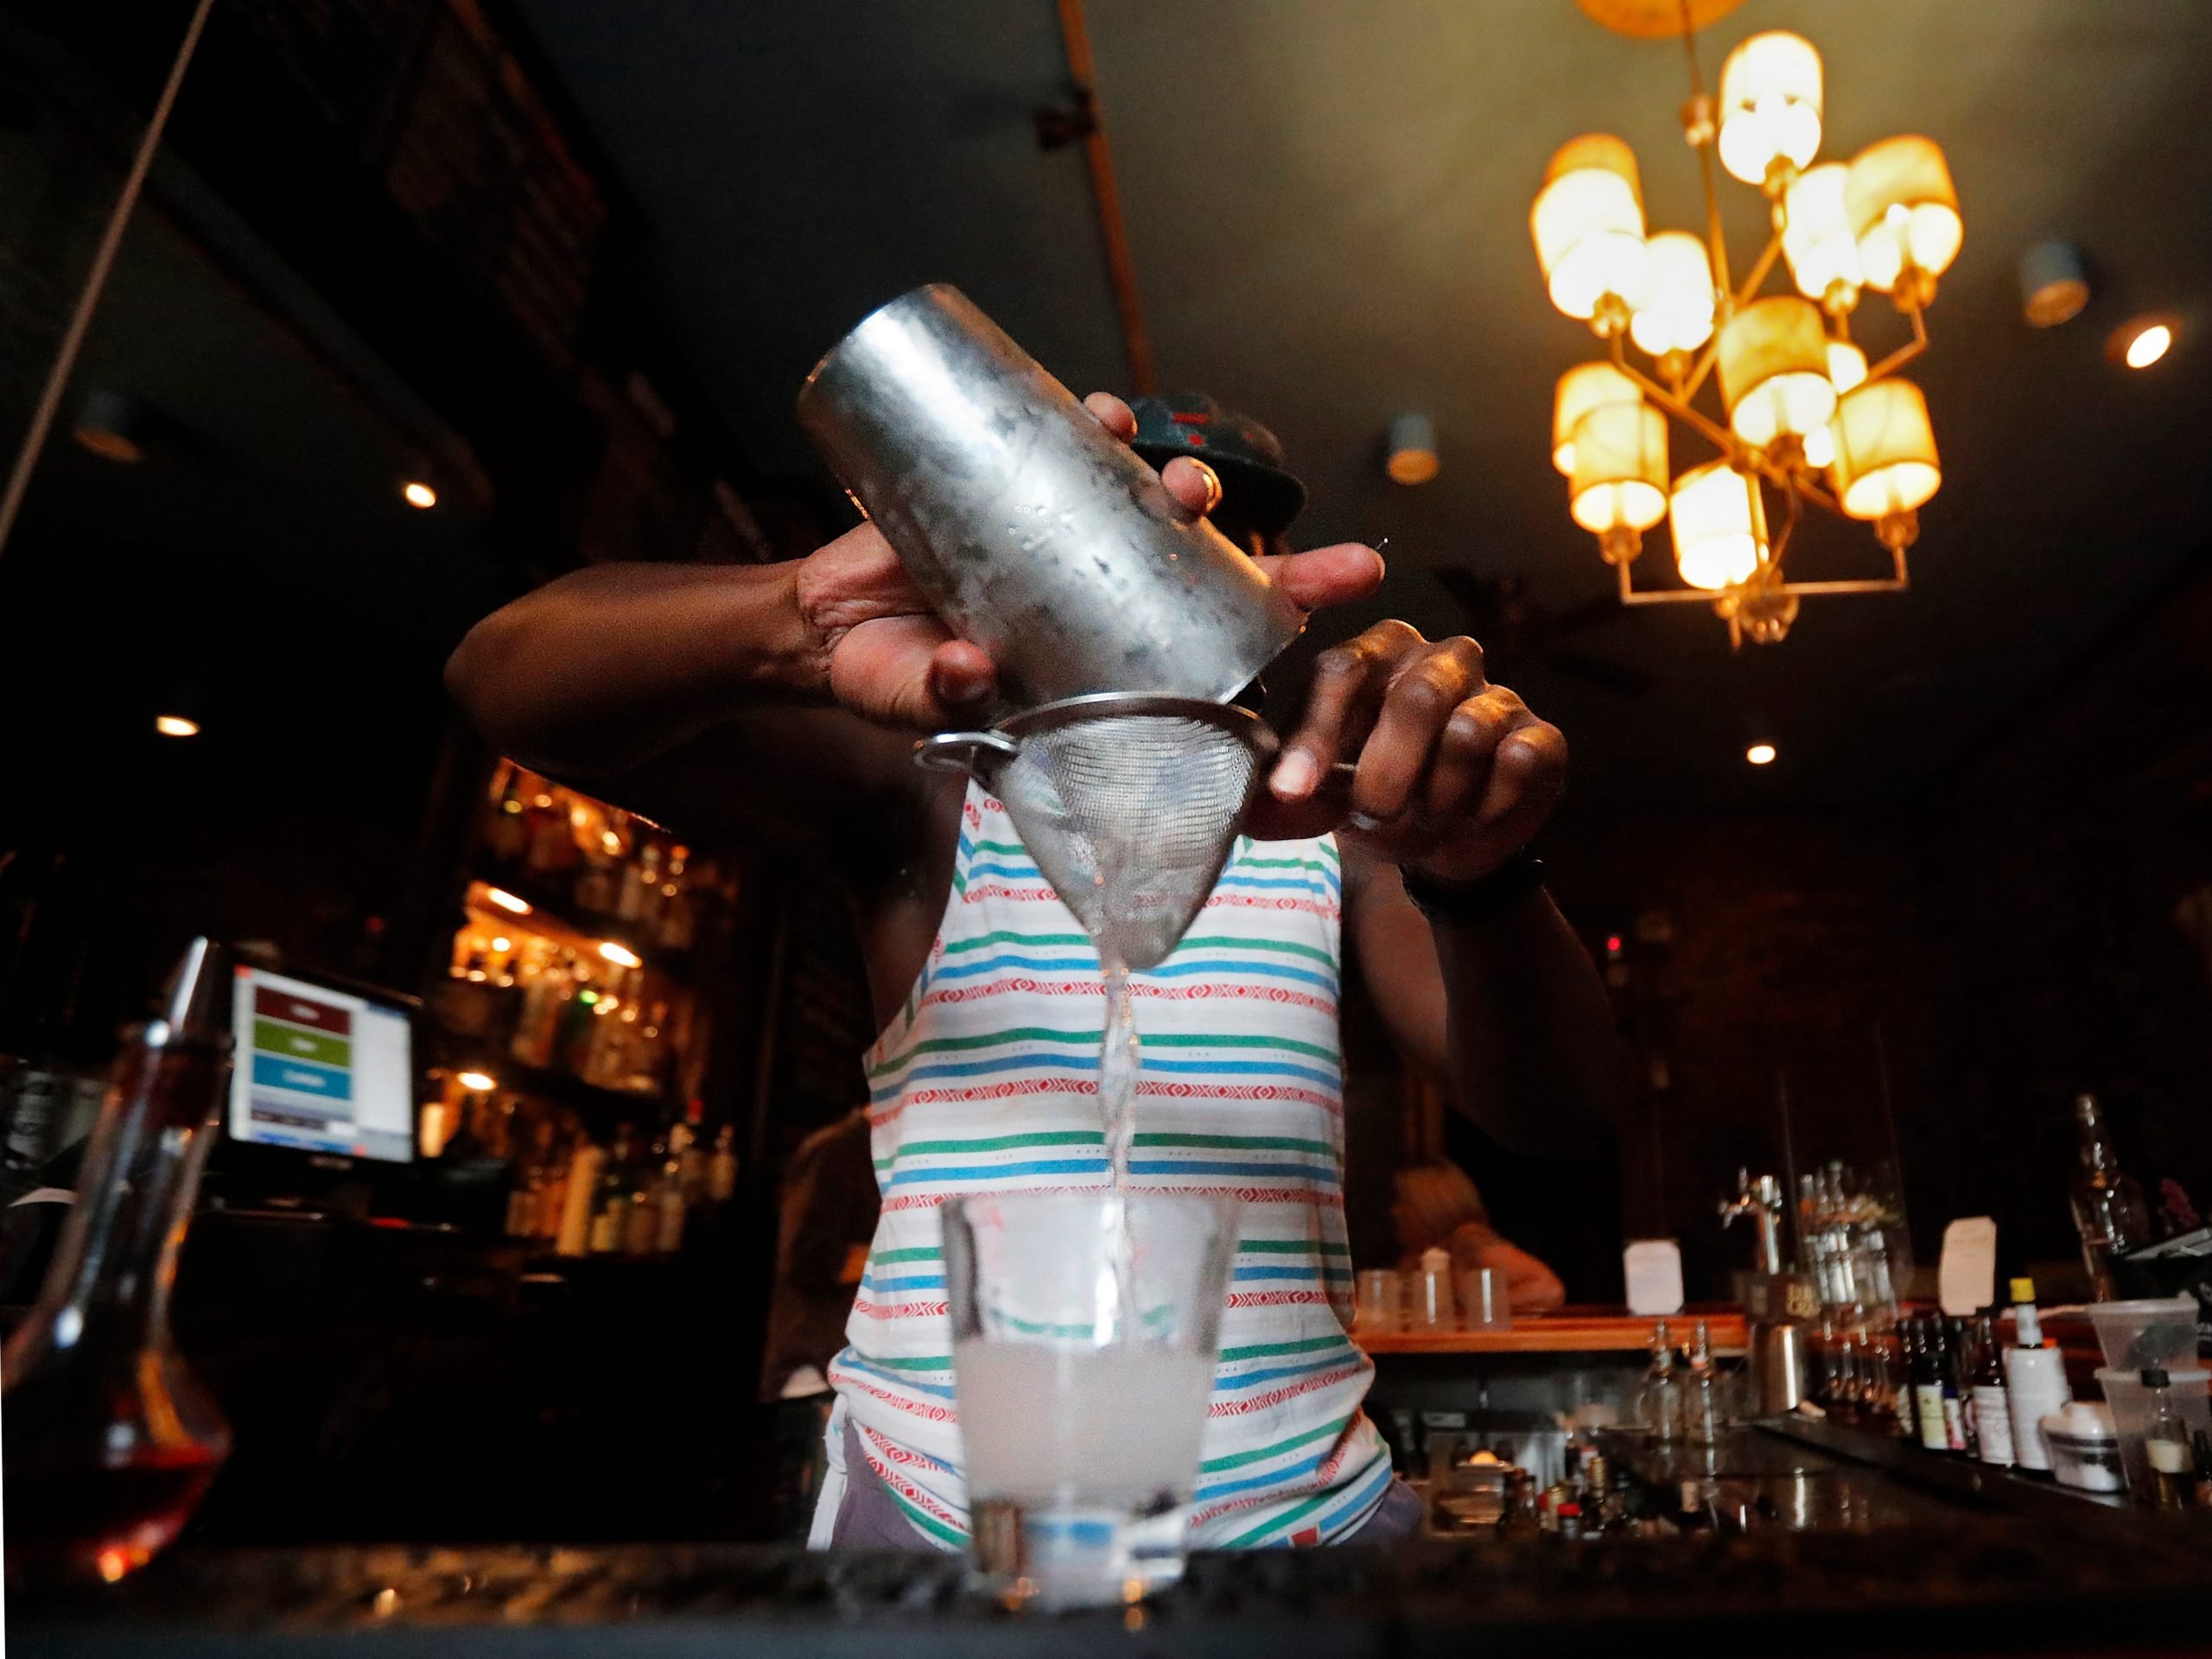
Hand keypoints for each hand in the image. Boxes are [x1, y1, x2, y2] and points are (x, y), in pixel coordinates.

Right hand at [790, 393, 1384, 728]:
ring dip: (1177, 485)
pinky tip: (1109, 416)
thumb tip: (972, 672)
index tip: (1353, 595)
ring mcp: (1065, 544)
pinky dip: (1098, 426)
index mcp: (1097, 668)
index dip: (1281, 623)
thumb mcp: (913, 702)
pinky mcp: (1021, 489)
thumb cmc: (883, 677)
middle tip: (1318, 553)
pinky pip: (1076, 450)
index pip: (1208, 650)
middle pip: (1202, 572)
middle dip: (1264, 552)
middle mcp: (1097, 602)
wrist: (822, 622)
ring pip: (1148, 507)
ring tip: (1183, 483)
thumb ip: (943, 696)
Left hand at [1253, 622, 1565, 882]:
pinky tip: (1471, 817)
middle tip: (1374, 816)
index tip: (1295, 792)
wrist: (1444, 845)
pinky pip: (1515, 762)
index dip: (1318, 734)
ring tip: (1424, 820)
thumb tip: (1264, 801)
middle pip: (1416, 697)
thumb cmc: (1374, 799)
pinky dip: (1484, 808)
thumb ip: (1291, 789)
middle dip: (1386, 775)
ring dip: (1435, 799)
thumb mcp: (1323, 795)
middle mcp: (1440, 659)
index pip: (1343, 669)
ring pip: (1467, 733)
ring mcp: (1496, 693)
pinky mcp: (1542, 735)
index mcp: (1376, 655)